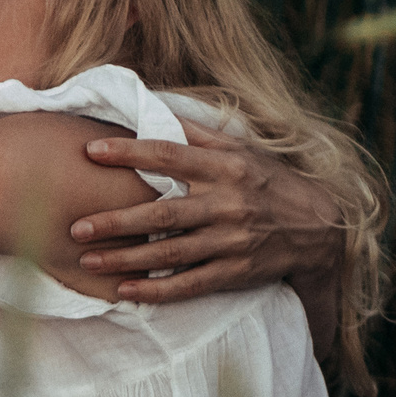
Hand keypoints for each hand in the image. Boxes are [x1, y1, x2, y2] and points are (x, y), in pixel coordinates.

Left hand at [69, 128, 342, 304]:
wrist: (320, 229)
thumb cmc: (269, 182)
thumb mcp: (242, 149)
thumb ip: (197, 132)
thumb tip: (153, 106)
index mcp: (224, 167)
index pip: (169, 154)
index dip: (128, 152)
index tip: (89, 151)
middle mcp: (226, 203)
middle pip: (162, 212)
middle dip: (116, 220)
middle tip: (75, 226)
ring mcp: (231, 240)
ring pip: (170, 252)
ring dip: (126, 257)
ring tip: (87, 260)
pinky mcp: (236, 271)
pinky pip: (190, 284)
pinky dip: (156, 289)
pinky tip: (124, 291)